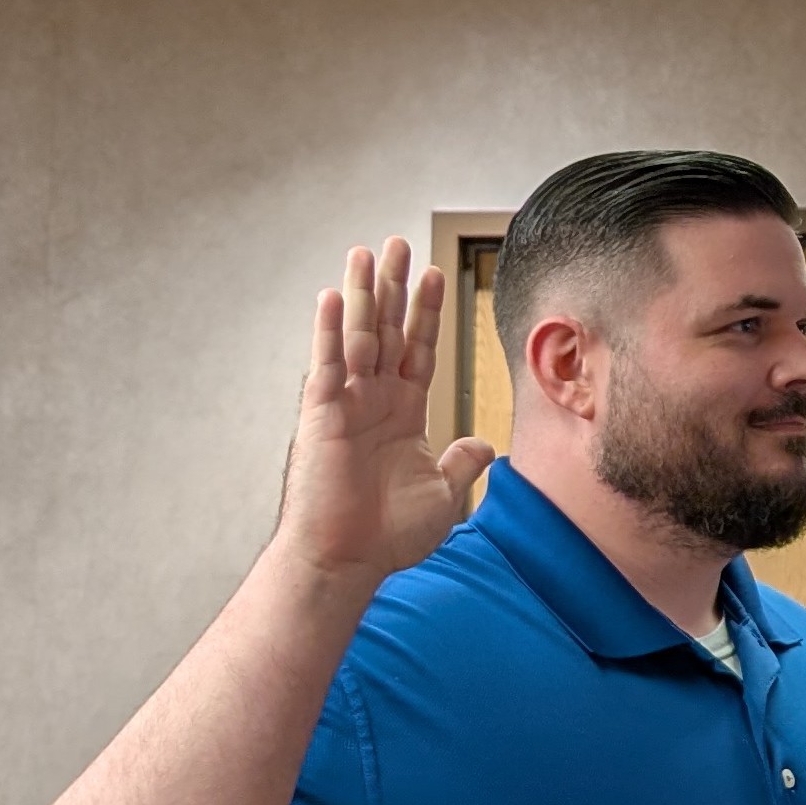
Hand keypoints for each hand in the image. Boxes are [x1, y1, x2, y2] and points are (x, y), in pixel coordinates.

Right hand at [269, 239, 494, 588]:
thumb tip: (483, 443)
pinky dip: (329, 330)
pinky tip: (333, 295)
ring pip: (358, 336)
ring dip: (363, 293)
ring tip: (369, 251)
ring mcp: (347, 404)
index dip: (427, 312)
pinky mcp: (321, 416)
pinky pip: (326, 364)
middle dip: (395, 287)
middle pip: (388, 330)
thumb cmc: (388, 535)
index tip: (437, 274)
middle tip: (399, 243)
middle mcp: (375, 400)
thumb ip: (461, 462)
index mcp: (404, 413)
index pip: (420, 349)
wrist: (349, 561)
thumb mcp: (443, 493)